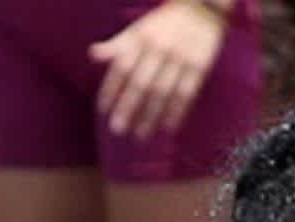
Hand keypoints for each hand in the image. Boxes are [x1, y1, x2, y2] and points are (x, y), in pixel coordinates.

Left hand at [90, 0, 230, 142]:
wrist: (201, 7)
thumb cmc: (165, 22)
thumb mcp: (138, 28)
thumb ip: (118, 44)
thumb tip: (93, 55)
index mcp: (140, 38)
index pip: (121, 67)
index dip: (111, 89)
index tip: (102, 111)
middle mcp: (158, 49)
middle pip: (140, 83)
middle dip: (128, 107)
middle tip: (118, 129)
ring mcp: (179, 59)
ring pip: (162, 92)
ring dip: (150, 115)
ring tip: (141, 135)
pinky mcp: (199, 67)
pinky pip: (186, 94)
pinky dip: (177, 111)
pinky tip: (168, 128)